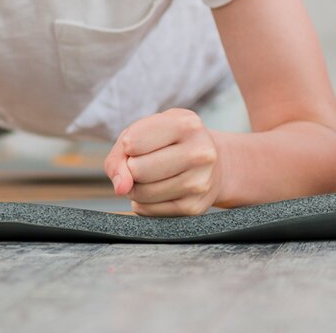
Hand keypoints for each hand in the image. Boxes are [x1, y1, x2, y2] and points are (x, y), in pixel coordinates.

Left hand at [104, 108, 223, 216]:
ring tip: (152, 177)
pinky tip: (160, 191)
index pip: (131, 143)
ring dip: (136, 188)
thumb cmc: (171, 143)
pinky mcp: (194, 207)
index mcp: (187, 124)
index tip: (143, 144)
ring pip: (141, 193)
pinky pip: (148, 210)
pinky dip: (145, 203)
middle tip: (146, 163)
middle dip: (132, 169)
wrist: (215, 164)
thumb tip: (121, 188)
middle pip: (137, 170)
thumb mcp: (147, 130)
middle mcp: (199, 153)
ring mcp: (199, 182)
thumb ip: (120, 153)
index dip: (128, 146)